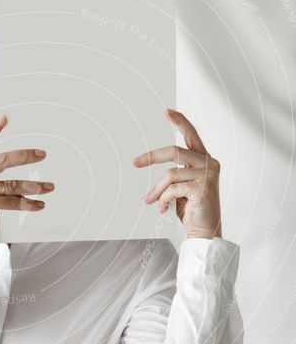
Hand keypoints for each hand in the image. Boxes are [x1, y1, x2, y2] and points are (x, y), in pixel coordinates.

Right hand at [0, 115, 54, 270]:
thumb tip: (13, 157)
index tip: (6, 118)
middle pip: (0, 159)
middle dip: (24, 155)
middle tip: (42, 154)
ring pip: (11, 183)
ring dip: (33, 185)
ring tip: (49, 187)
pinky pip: (13, 202)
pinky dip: (29, 204)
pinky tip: (40, 205)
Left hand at [132, 108, 222, 239]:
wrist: (204, 232)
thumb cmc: (192, 210)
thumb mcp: (179, 188)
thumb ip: (172, 175)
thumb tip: (147, 168)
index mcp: (204, 160)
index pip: (191, 135)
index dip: (180, 122)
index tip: (167, 111)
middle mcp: (209, 163)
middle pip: (174, 151)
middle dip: (152, 156)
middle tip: (134, 162)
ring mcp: (207, 175)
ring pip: (170, 174)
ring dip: (156, 190)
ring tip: (150, 201)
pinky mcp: (202, 188)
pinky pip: (172, 188)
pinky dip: (163, 199)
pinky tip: (164, 209)